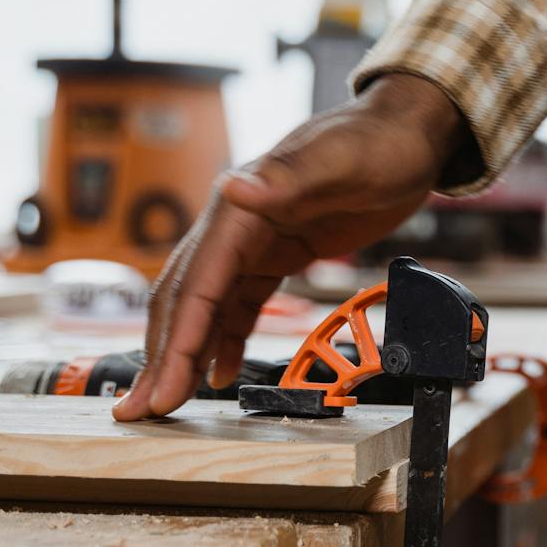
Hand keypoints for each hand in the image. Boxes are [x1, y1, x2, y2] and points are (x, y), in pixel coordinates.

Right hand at [114, 74, 465, 420]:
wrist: (406, 133)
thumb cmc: (377, 143)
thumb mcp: (340, 161)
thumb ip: (288, 178)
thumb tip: (234, 189)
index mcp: (241, 209)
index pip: (196, 286)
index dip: (176, 343)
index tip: (161, 391)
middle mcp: (235, 226)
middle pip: (185, 300)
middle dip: (162, 359)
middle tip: (139, 413)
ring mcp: (254, 241)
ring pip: (206, 306)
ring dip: (184, 353)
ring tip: (166, 402)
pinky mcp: (278, 253)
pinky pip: (239, 302)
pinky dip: (224, 338)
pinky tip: (218, 372)